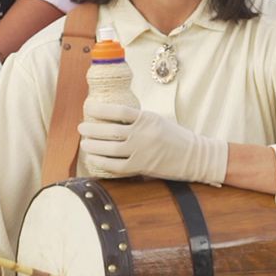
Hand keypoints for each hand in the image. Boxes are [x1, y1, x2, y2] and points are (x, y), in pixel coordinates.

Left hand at [78, 101, 228, 183]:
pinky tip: (95, 158)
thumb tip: (112, 118)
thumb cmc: (175, 137)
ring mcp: (141, 152)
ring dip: (94, 146)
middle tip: (81, 128)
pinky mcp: (142, 166)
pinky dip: (103, 162)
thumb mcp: (157, 120)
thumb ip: (138, 120)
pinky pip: (116, 166)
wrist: (194, 156)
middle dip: (92, 129)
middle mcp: (143, 134)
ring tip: (85, 143)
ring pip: (110, 148)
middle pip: (110, 131)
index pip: (119, 112)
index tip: (90, 109)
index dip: (101, 110)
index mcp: (147, 119)